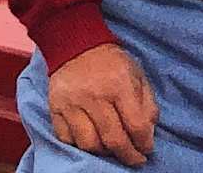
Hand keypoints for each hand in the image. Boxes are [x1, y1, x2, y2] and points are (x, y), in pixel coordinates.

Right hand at [48, 43, 156, 166]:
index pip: (136, 126)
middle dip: (128, 156)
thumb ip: (148, 106)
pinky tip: (90, 139)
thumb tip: (147, 135)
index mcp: (118, 85)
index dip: (145, 144)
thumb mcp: (138, 76)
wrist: (76, 44)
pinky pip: (66, 138)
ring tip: (111, 148)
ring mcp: (71, 102)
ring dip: (103, 152)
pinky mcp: (55, 106)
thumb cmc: (112, 63)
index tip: (146, 149)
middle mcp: (93, 95)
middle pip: (113, 140)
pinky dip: (79, 145)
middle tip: (134, 158)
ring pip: (89, 144)